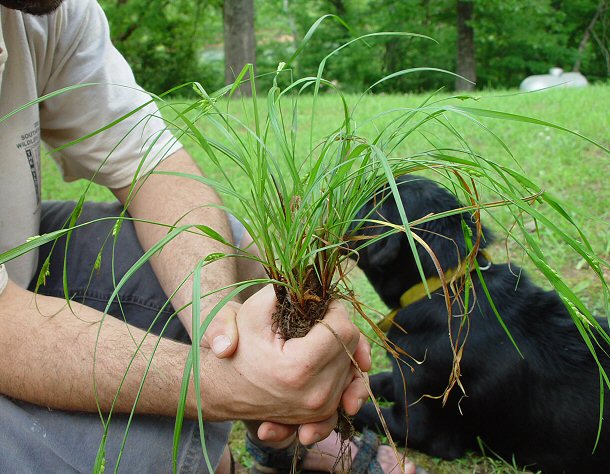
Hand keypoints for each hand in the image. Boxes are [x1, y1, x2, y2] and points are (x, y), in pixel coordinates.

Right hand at [203, 285, 370, 443]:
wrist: (224, 386)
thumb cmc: (240, 344)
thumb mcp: (255, 311)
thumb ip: (288, 292)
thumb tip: (319, 287)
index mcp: (299, 368)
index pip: (344, 329)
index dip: (333, 310)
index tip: (317, 306)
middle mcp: (316, 395)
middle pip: (351, 346)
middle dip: (337, 327)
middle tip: (311, 322)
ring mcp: (321, 409)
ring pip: (354, 363)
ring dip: (339, 347)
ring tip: (311, 341)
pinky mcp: (323, 415)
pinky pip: (350, 385)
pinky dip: (343, 369)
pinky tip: (328, 359)